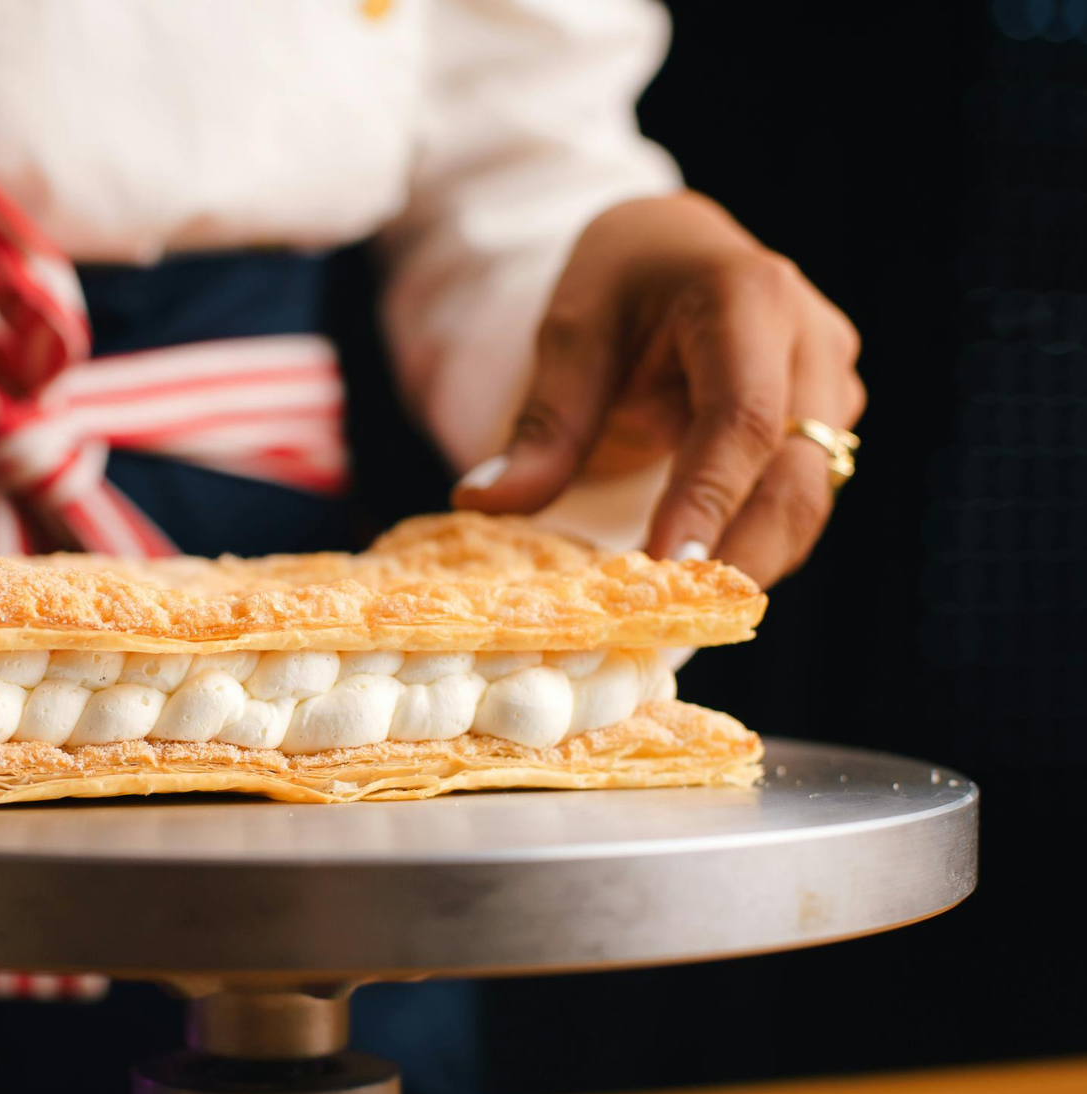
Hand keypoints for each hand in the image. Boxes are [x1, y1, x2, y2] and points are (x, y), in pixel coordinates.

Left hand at [452, 192, 863, 586]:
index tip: (671, 571)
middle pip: (796, 473)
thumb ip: (543, 424)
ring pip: (809, 496)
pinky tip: (698, 582)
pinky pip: (800, 495)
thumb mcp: (569, 333)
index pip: (740, 416)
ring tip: (679, 614)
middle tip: (674, 621)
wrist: (675, 249)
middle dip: (741, 556)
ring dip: (751, 560)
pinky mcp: (829, 419)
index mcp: (748, 296)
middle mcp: (811, 339)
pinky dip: (753, 543)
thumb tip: (484, 502)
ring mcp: (832, 381)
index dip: (709, 500)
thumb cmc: (622, 282)